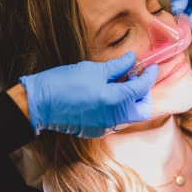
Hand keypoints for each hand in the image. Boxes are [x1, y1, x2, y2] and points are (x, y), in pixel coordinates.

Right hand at [18, 51, 158, 137]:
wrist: (39, 104)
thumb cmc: (65, 83)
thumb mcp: (94, 69)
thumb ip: (118, 66)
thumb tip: (133, 59)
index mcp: (117, 101)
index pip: (142, 88)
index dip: (149, 76)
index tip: (152, 67)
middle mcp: (115, 118)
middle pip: (143, 109)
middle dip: (144, 93)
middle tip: (137, 77)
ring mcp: (106, 127)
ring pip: (130, 116)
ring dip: (132, 101)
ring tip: (122, 83)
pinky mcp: (97, 131)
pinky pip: (116, 121)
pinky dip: (119, 108)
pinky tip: (110, 95)